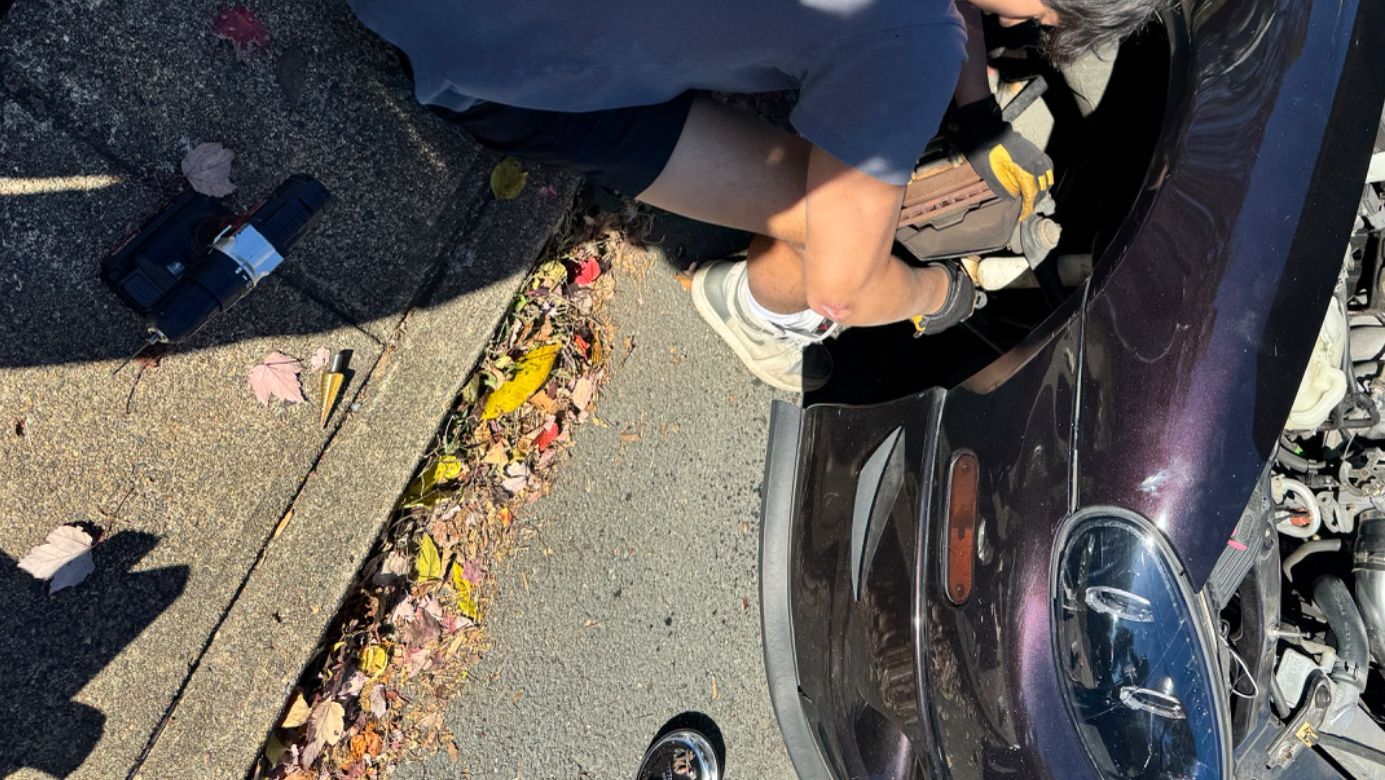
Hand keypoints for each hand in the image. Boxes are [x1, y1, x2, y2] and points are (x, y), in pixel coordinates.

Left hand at [949, 97, 1053, 221]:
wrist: (983, 128)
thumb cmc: (983, 151)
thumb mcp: (989, 174)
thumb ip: (1004, 188)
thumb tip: (1015, 197)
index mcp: (1023, 169)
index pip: (1031, 193)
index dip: (1027, 207)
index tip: (1022, 216)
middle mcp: (1033, 162)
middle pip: (1041, 186)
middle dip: (1035, 200)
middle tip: (1025, 210)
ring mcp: (1035, 154)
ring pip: (1047, 176)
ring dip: (1041, 189)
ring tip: (1031, 198)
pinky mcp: (1033, 149)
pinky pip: (1045, 166)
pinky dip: (1044, 176)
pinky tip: (1036, 182)